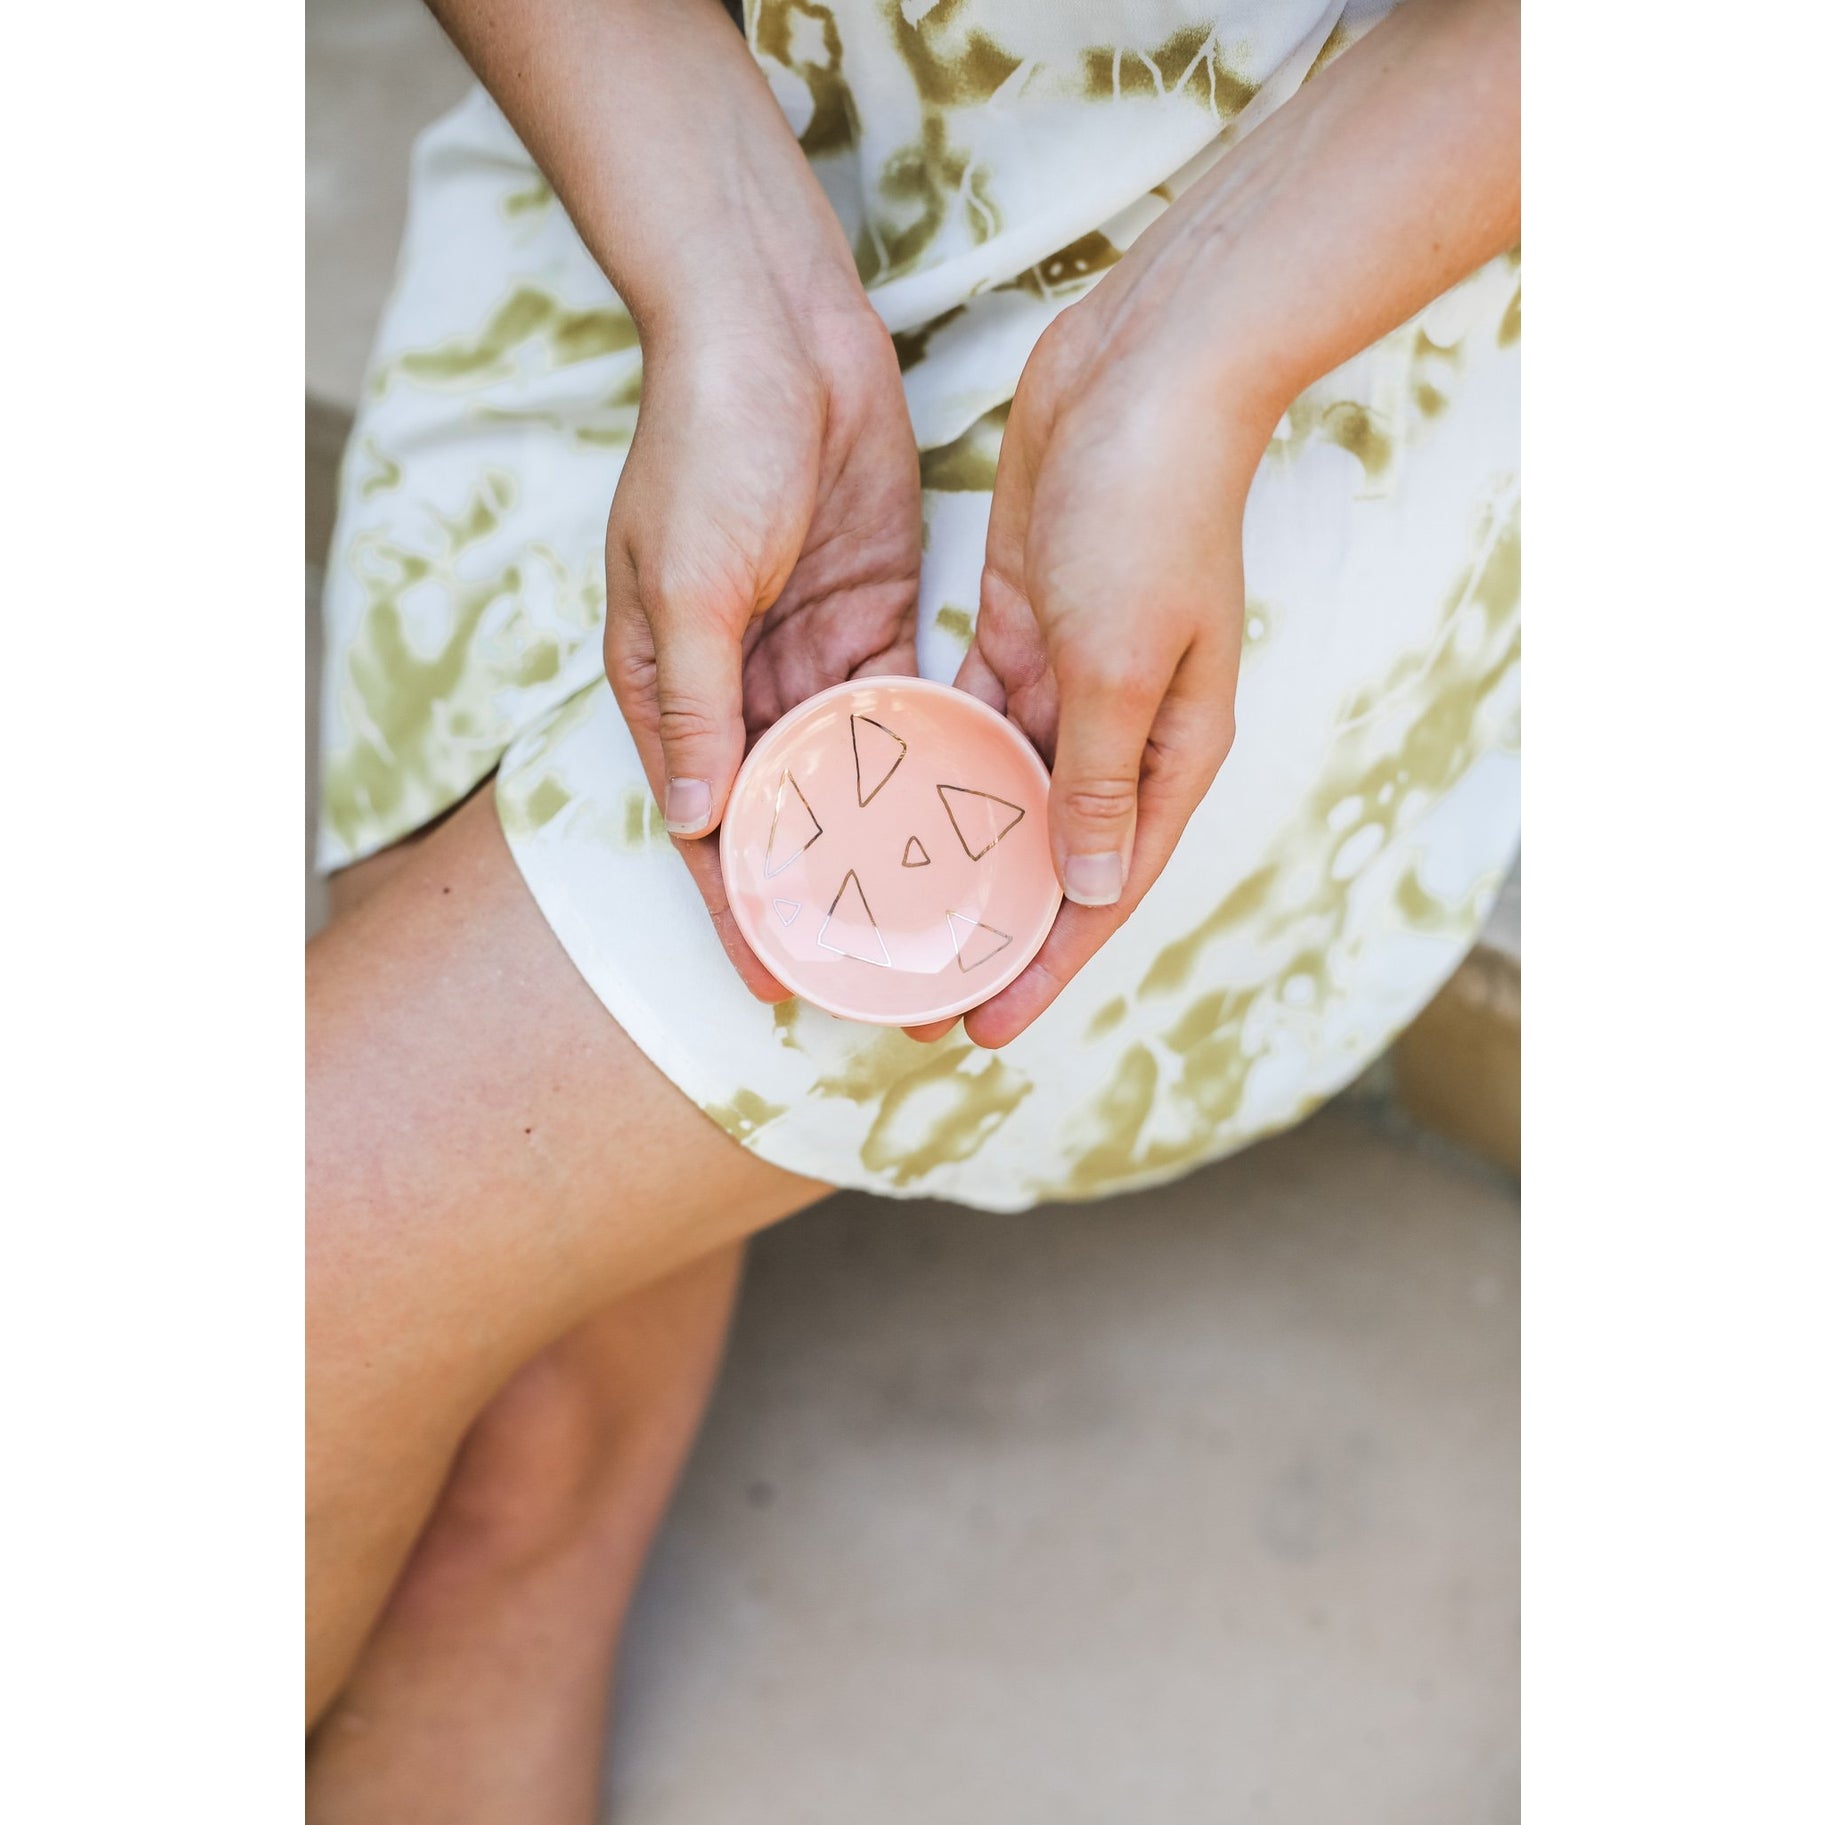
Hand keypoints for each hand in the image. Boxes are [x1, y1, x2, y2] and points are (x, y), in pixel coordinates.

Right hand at [604, 300, 922, 998]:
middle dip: (820, 889)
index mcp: (667, 685)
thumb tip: (697, 824)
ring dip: (880, 837)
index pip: (703, 824)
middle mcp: (735, 683)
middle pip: (781, 813)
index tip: (778, 981)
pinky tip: (964, 815)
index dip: (736, 907)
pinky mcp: (874, 614)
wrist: (774, 323)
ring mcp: (807, 651)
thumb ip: (696, 706)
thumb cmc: (706, 444)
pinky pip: (900, 709)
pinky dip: (924, 760)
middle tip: (878, 963)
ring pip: (847, 772)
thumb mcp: (686, 581)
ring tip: (931, 910)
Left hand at [946, 295, 1258, 1048]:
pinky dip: (935, 765)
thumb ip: (1099, 779)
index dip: (1047, 966)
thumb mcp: (1124, 663)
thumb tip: (1084, 885)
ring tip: (889, 916)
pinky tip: (882, 807)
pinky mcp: (1018, 628)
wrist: (1145, 371)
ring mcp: (1072, 679)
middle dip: (992, 926)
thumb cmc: (1151, 512)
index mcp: (1174, 752)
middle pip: (1053, 856)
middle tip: (918, 991)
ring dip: (954, 854)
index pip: (1104, 889)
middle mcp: (1127, 729)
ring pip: (1004, 795)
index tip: (983, 1028)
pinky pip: (972, 721)